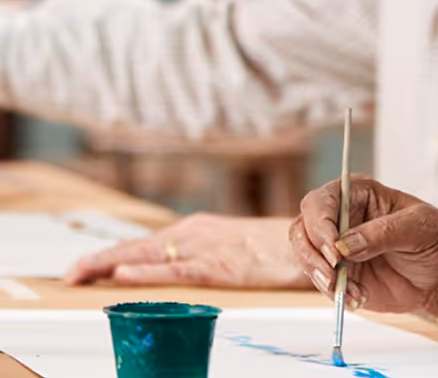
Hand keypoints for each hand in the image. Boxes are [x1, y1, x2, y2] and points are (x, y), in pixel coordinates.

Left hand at [66, 214, 307, 289]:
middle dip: (100, 259)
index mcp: (195, 229)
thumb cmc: (267, 247)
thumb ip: (197, 255)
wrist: (303, 241)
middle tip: (69, 274)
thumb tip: (170, 269)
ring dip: (111, 264)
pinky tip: (125, 274)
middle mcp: (194, 233)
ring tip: (82, 272)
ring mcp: (204, 248)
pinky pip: (175, 270)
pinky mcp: (217, 265)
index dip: (110, 254)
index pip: (143, 243)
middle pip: (138, 246)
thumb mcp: (226, 246)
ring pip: (149, 256)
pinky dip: (147, 271)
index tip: (82, 267)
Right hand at [290, 176, 437, 322]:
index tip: (335, 252)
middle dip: (312, 254)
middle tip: (333, 276)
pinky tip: (359, 298)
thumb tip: (345, 245)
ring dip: (321, 277)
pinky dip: (334, 294)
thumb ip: (383, 233)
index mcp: (358, 193)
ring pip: (305, 256)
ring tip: (351, 292)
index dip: (320, 225)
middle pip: (302, 227)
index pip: (321, 201)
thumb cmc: (436, 239)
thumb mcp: (419, 228)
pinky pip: (322, 283)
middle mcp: (341, 217)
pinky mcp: (339, 274)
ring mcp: (337, 246)